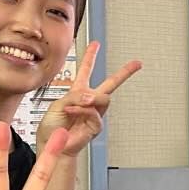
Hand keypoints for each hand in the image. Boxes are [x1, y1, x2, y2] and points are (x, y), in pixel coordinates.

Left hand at [35, 41, 141, 156]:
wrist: (52, 145)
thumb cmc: (51, 127)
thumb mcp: (58, 104)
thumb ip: (74, 97)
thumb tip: (90, 96)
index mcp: (78, 92)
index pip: (86, 70)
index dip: (91, 56)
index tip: (96, 44)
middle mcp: (88, 101)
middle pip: (111, 84)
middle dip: (125, 73)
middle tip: (137, 64)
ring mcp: (94, 113)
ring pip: (104, 98)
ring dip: (91, 98)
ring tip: (80, 102)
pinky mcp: (96, 125)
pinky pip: (94, 112)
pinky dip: (82, 110)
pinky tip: (72, 112)